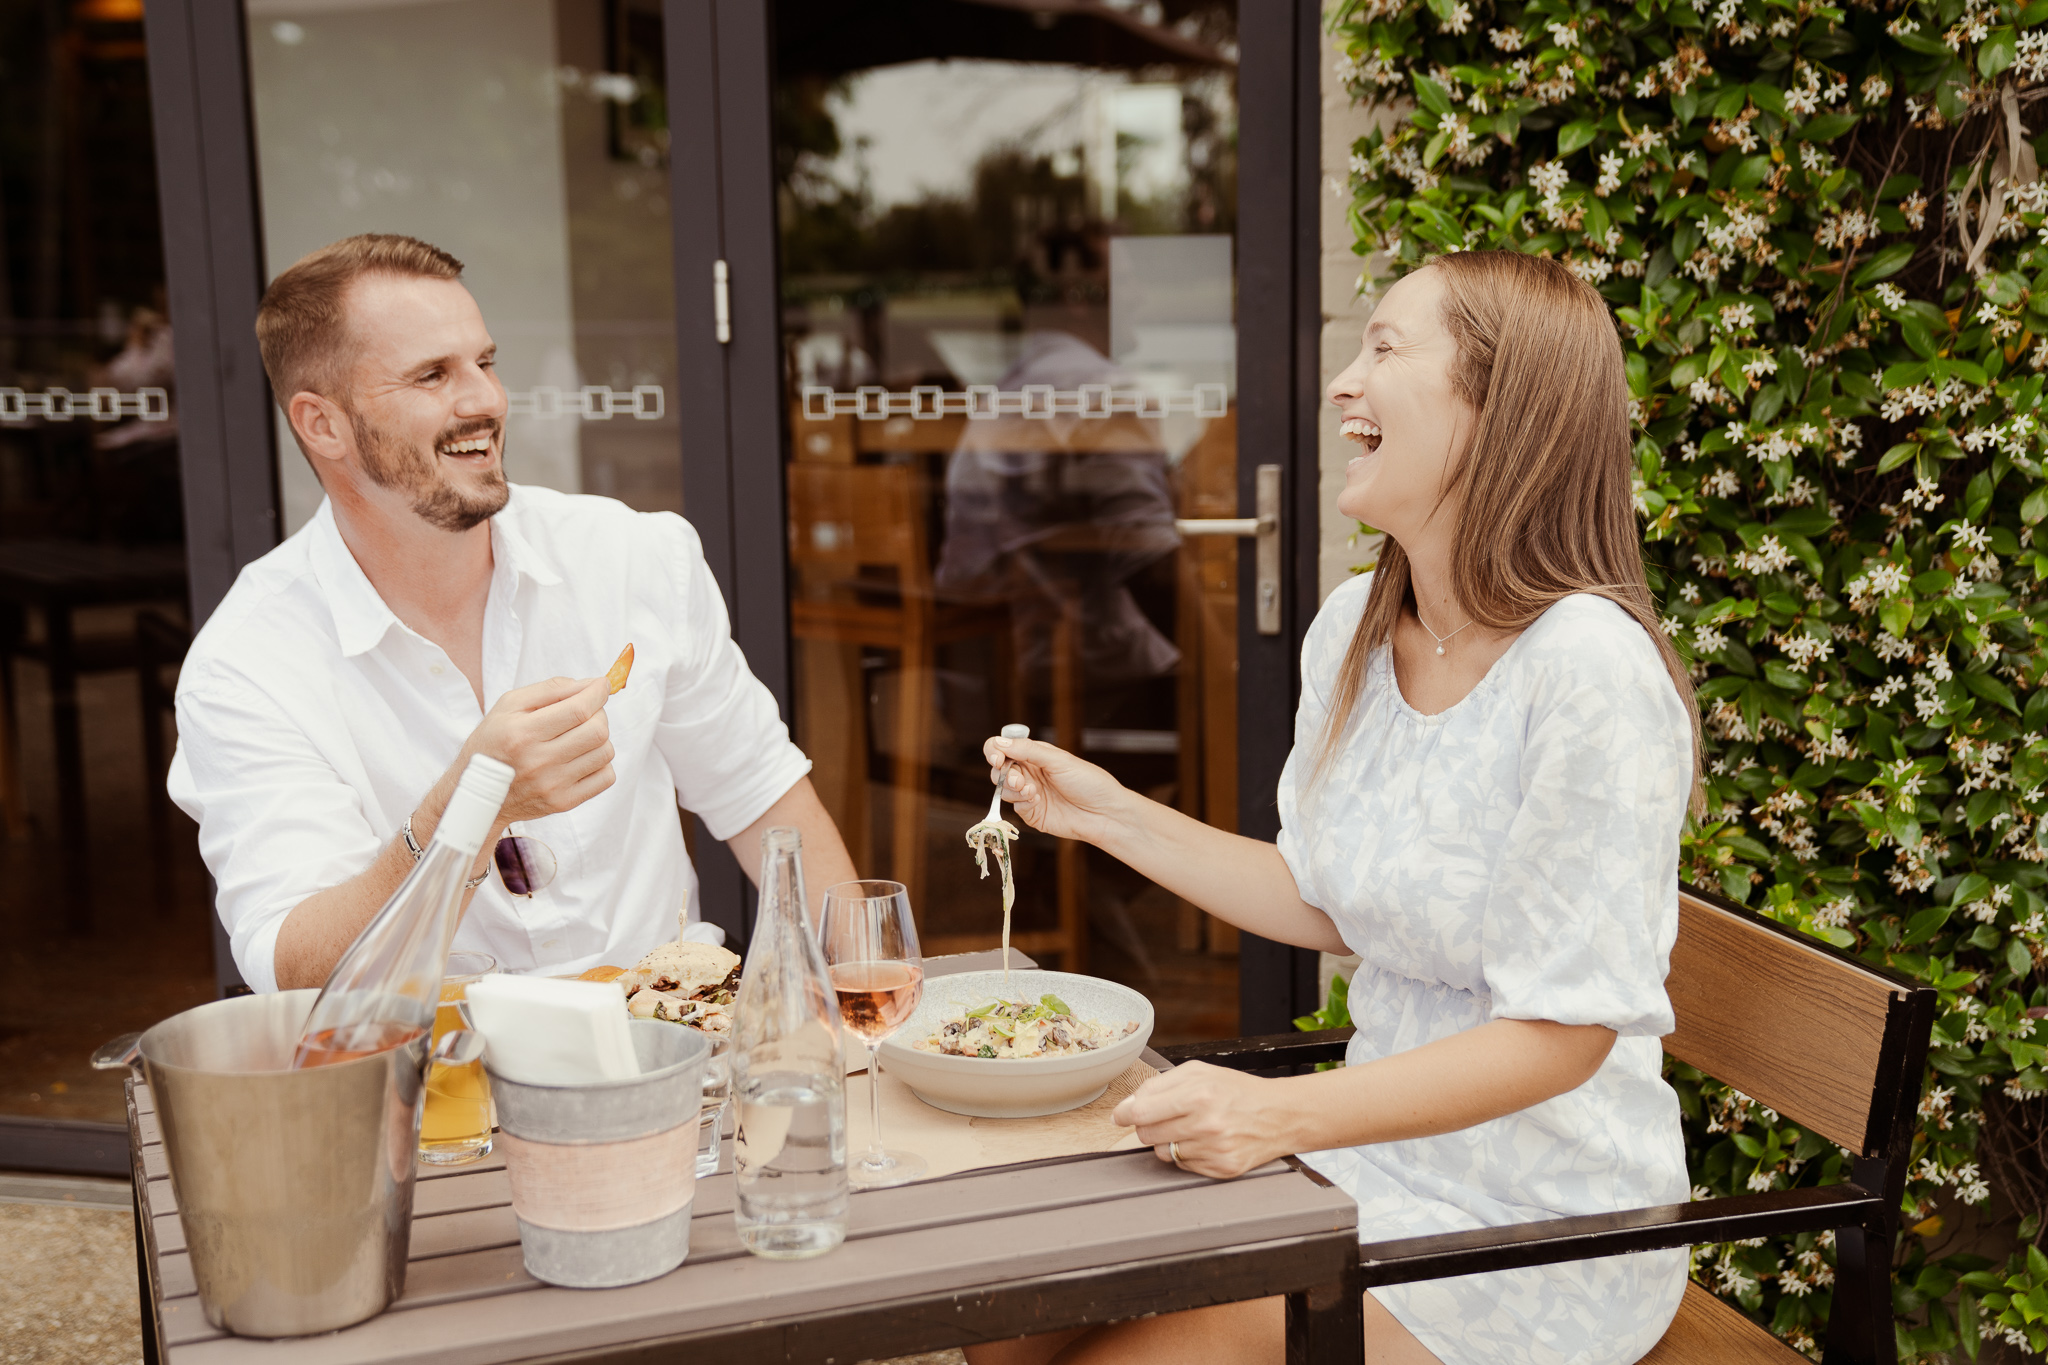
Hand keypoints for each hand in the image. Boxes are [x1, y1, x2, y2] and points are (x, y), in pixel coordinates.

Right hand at [461, 674, 614, 824]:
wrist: (477, 792)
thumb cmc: (494, 742)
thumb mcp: (508, 705)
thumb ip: (550, 689)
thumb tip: (590, 685)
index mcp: (523, 733)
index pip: (578, 709)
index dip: (597, 693)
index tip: (601, 685)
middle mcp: (539, 761)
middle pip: (597, 731)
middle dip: (599, 713)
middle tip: (587, 711)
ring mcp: (553, 786)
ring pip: (605, 752)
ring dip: (600, 738)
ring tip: (579, 736)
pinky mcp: (564, 802)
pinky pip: (606, 778)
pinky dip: (600, 763)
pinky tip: (581, 758)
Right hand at [981, 735, 1131, 844]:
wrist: (1104, 813)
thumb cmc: (1088, 782)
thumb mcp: (1058, 760)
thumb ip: (1028, 750)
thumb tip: (1000, 743)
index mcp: (1035, 755)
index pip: (1003, 748)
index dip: (994, 751)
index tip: (997, 758)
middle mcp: (1030, 773)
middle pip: (998, 770)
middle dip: (1003, 774)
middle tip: (1018, 780)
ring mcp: (1029, 794)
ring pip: (1003, 790)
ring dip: (1012, 789)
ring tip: (1031, 791)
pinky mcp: (1032, 814)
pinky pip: (1015, 807)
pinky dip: (1022, 802)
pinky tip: (1038, 800)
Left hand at [1111, 1060, 1293, 1179]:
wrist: (1280, 1114)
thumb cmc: (1238, 1090)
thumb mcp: (1200, 1072)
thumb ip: (1160, 1084)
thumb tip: (1128, 1104)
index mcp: (1198, 1095)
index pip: (1142, 1112)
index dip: (1125, 1114)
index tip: (1120, 1115)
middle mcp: (1206, 1125)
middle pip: (1147, 1134)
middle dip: (1149, 1124)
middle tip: (1166, 1116)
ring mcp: (1214, 1150)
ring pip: (1163, 1152)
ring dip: (1169, 1140)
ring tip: (1191, 1127)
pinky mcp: (1221, 1169)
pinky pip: (1183, 1166)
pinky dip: (1187, 1154)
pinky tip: (1205, 1141)